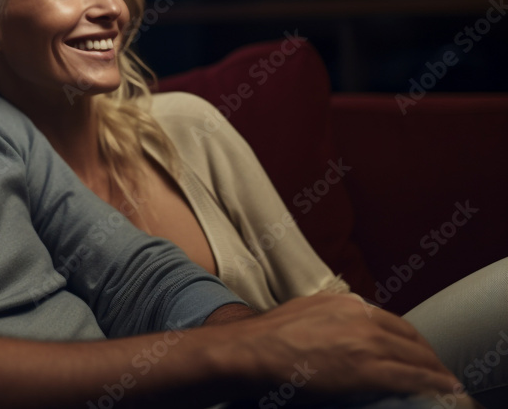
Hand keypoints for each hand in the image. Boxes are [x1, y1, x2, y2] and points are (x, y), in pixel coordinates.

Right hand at [219, 293, 461, 401]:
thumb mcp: (302, 316)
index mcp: (344, 304)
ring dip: (435, 373)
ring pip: (416, 358)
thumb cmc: (265, 340)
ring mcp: (366, 342)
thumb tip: (339, 340)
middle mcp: (360, 316)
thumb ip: (328, 322)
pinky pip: (412, 378)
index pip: (392, 322)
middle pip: (410, 338)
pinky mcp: (368, 368)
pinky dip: (432, 385)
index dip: (411, 341)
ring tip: (446, 386)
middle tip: (439, 373)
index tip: (417, 354)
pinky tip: (443, 392)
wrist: (249, 350)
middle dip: (428, 357)